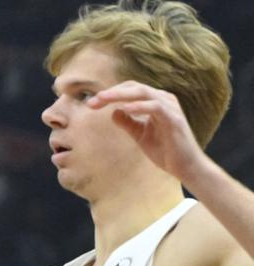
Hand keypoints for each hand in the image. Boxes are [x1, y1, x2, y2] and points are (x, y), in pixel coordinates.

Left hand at [89, 81, 208, 182]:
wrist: (185, 166)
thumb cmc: (165, 150)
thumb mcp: (140, 134)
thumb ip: (128, 122)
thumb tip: (113, 111)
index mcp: (156, 101)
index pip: (131, 90)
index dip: (111, 93)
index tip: (91, 103)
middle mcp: (164, 100)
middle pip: (135, 87)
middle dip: (112, 92)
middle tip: (93, 100)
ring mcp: (170, 108)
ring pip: (144, 93)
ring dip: (121, 95)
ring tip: (103, 100)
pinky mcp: (174, 119)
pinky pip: (156, 107)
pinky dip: (140, 106)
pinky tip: (125, 108)